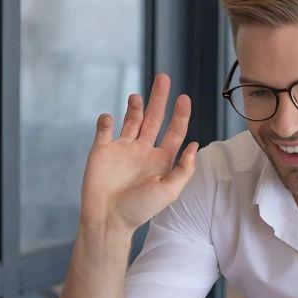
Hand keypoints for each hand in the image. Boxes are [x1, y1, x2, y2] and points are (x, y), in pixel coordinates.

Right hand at [80, 73, 198, 234]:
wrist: (107, 220)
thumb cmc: (139, 211)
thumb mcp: (168, 192)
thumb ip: (183, 169)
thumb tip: (195, 145)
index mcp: (160, 159)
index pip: (174, 131)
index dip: (181, 115)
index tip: (184, 98)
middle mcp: (142, 150)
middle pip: (154, 118)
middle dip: (159, 99)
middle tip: (164, 78)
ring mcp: (122, 149)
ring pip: (131, 120)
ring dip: (135, 107)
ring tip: (137, 97)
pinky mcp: (101, 151)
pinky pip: (104, 130)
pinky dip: (106, 120)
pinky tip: (110, 118)